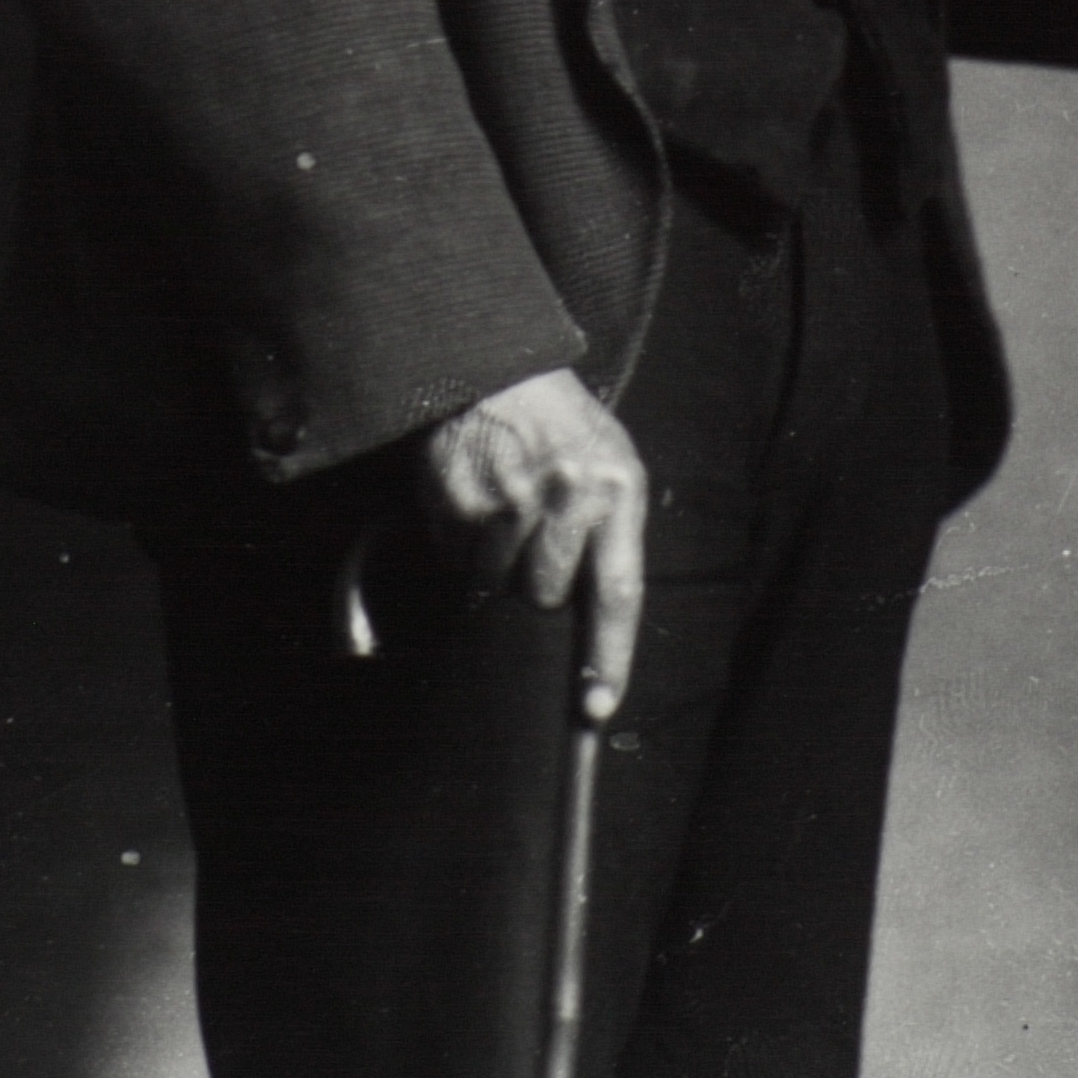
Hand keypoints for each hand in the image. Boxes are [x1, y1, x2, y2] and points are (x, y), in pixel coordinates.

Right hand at [416, 368, 646, 721]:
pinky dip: (465, 550)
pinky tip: (477, 505)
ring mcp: (509, 503)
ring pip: (499, 587)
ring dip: (499, 568)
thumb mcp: (611, 461)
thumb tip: (598, 623)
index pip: (618, 592)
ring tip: (507, 512)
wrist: (494, 368)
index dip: (608, 657)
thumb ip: (612, 532)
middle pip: (547, 597)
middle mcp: (566, 498)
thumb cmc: (562, 425)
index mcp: (617, 489)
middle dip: (540, 585)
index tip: (596, 709)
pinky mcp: (459, 506)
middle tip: (537, 539)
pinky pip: (460, 565)